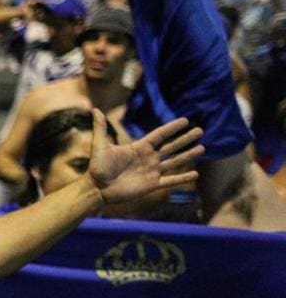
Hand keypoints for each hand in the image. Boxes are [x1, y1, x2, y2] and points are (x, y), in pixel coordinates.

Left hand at [87, 111, 202, 204]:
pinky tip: (195, 174)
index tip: (185, 120)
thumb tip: (95, 110)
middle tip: (200, 130)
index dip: (172, 128)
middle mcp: (148, 158)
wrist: (97, 188)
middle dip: (185, 139)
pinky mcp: (152, 185)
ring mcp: (151, 171)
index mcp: (139, 147)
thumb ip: (100, 128)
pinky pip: (171, 181)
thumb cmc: (98, 167)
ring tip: (202, 148)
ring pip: (174, 161)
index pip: (159, 135)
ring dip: (188, 155)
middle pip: (171, 146)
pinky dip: (182, 178)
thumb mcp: (100, 145)